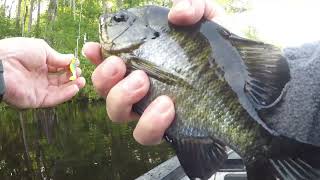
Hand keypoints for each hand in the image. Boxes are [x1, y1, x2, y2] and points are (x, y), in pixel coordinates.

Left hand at [0, 37, 84, 108]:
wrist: (1, 66)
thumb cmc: (17, 52)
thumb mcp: (41, 48)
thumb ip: (58, 57)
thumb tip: (72, 59)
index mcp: (40, 64)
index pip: (59, 67)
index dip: (69, 66)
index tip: (77, 64)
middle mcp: (40, 77)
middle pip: (61, 79)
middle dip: (73, 76)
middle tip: (80, 73)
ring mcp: (39, 89)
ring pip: (60, 90)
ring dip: (73, 86)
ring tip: (82, 81)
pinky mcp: (37, 99)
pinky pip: (55, 98)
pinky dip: (66, 95)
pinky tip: (75, 88)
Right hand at [83, 0, 221, 144]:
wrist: (246, 83)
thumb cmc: (219, 51)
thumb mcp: (208, 20)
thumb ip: (192, 6)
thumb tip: (177, 14)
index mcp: (144, 62)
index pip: (109, 60)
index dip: (96, 56)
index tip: (94, 48)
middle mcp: (141, 88)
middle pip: (105, 89)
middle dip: (105, 77)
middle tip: (123, 66)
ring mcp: (151, 109)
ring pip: (117, 114)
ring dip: (121, 99)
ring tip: (143, 83)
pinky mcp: (166, 129)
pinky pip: (145, 134)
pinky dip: (150, 122)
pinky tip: (167, 107)